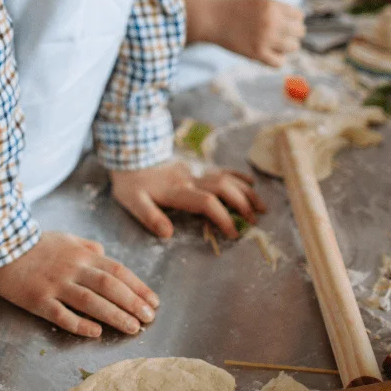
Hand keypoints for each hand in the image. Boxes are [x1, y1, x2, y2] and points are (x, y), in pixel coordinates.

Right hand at [0, 231, 157, 337]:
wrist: (0, 246)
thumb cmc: (35, 244)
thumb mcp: (65, 238)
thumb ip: (86, 246)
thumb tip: (104, 252)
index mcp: (82, 254)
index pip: (117, 270)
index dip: (138, 286)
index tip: (153, 301)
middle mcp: (73, 269)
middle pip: (109, 286)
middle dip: (132, 302)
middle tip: (149, 318)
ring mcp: (55, 285)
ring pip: (90, 301)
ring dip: (114, 315)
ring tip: (133, 328)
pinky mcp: (38, 300)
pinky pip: (62, 314)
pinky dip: (79, 324)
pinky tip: (96, 332)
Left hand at [111, 160, 265, 239]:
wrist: (129, 156)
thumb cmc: (131, 183)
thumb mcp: (133, 202)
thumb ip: (150, 216)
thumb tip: (168, 233)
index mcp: (177, 191)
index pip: (207, 202)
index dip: (222, 217)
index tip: (233, 234)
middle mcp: (190, 180)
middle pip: (223, 188)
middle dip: (242, 204)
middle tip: (254, 222)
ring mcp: (195, 172)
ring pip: (226, 178)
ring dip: (245, 192)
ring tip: (261, 208)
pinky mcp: (195, 169)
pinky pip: (221, 170)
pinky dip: (237, 176)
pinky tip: (250, 183)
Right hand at [215, 0, 305, 66]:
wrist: (212, 18)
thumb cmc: (234, 9)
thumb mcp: (259, 2)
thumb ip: (277, 10)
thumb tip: (297, 24)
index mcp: (272, 6)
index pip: (299, 16)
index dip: (293, 20)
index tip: (284, 23)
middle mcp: (272, 21)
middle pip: (299, 32)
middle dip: (292, 34)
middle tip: (280, 35)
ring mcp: (265, 38)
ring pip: (293, 47)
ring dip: (286, 47)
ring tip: (274, 44)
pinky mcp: (257, 53)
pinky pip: (279, 62)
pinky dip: (277, 59)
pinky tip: (268, 54)